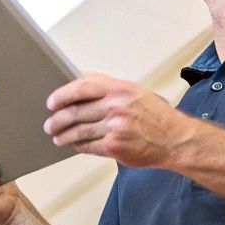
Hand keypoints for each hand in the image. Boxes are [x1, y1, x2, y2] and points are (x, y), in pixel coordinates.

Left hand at [44, 72, 197, 167]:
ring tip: (57, 137)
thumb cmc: (155, 115)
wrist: (174, 139)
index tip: (52, 102)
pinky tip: (75, 145)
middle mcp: (115, 106)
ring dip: (64, 136)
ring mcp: (114, 127)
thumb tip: (82, 78)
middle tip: (50, 124)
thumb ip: (108, 84)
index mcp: (118, 89)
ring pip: (79, 131)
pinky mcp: (115, 146)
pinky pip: (89, 146)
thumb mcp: (135, 91)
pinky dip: (78, 146)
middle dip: (57, 120)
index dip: (61, 95)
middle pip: (75, 112)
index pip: (81, 88)